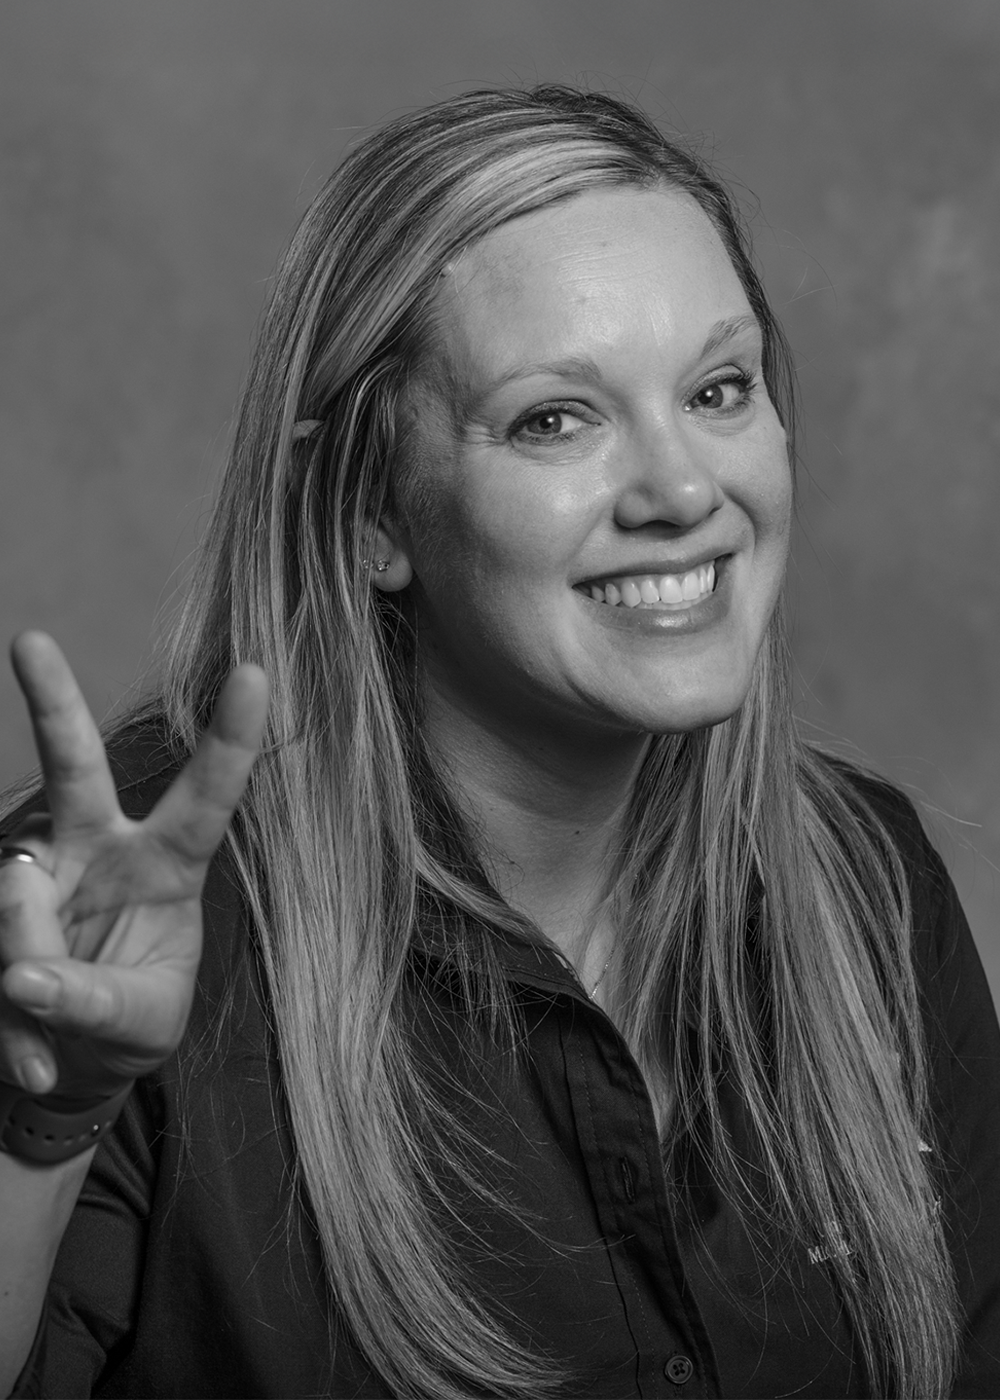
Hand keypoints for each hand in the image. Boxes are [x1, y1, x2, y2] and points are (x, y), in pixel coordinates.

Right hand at [0, 632, 267, 1099]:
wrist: (72, 1067)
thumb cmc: (133, 1023)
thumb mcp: (144, 1022)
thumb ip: (97, 1001)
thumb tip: (21, 976)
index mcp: (168, 865)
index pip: (205, 796)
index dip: (231, 738)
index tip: (256, 672)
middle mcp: (98, 850)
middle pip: (75, 768)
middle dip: (53, 704)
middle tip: (31, 641)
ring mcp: (36, 874)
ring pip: (15, 897)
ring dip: (29, 982)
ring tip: (51, 1051)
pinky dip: (10, 1029)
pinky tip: (34, 1065)